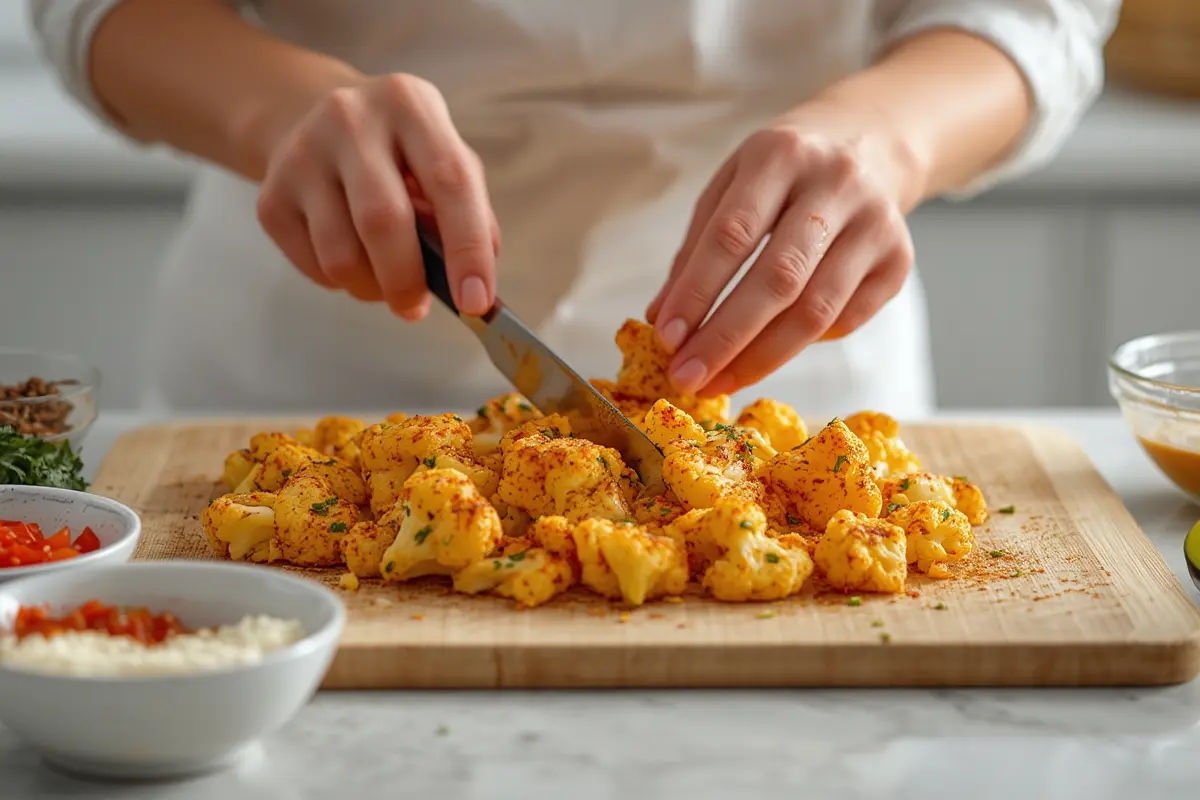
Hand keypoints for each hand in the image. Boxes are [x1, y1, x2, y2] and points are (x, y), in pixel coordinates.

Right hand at [255, 73, 499, 319]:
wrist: (309, 118)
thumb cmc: (397, 152)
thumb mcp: (442, 157)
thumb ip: (470, 213)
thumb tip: (474, 287)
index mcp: (409, 103)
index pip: (450, 180)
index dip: (468, 248)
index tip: (476, 302)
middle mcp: (350, 118)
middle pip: (383, 220)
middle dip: (408, 280)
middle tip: (417, 308)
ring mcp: (302, 155)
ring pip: (341, 255)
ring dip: (372, 288)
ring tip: (386, 284)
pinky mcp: (270, 195)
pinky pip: (313, 266)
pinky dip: (342, 282)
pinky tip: (353, 260)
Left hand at [646, 102, 919, 395]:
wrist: (869, 144)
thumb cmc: (782, 174)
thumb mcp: (730, 187)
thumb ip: (695, 250)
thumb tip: (661, 319)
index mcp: (781, 156)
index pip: (732, 234)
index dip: (697, 292)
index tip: (667, 338)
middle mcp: (836, 184)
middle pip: (779, 278)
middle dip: (726, 338)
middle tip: (688, 377)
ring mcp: (876, 223)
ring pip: (816, 310)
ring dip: (761, 358)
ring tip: (719, 381)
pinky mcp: (899, 259)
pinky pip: (845, 321)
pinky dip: (800, 345)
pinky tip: (768, 354)